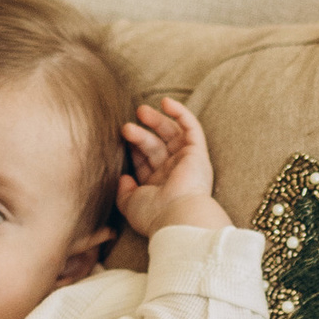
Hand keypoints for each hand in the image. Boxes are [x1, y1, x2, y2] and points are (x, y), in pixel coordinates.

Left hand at [118, 96, 227, 238]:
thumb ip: (123, 192)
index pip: (145, 160)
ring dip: (157, 120)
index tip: (120, 141)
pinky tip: (166, 102)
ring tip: (140, 110)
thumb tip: (122, 178)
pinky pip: (192, 128)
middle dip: (141, 134)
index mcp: (158, 185)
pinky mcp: (198, 153)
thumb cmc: (153, 214)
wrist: (177, 216)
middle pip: (155, 146)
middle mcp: (173, 173)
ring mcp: (187, 162)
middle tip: (126, 126)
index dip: (133, 148)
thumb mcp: (130, 204)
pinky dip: (181, 114)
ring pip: (171, 134)